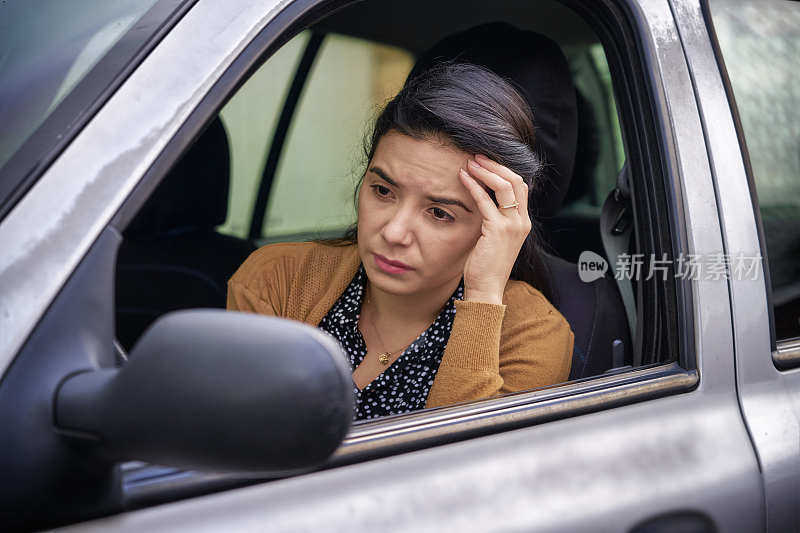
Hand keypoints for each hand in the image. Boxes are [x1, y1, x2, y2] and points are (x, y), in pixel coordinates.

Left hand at [458, 154, 531, 304]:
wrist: (487, 289)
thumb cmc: (485, 265)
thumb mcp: (493, 238)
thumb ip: (493, 219)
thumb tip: (481, 198)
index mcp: (522, 223)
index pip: (520, 187)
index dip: (503, 171)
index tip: (486, 163)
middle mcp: (521, 222)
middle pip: (515, 181)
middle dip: (495, 166)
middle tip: (477, 156)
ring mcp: (512, 226)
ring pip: (504, 186)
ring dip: (485, 171)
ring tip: (469, 163)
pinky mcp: (497, 230)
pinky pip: (485, 201)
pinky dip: (473, 186)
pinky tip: (462, 178)